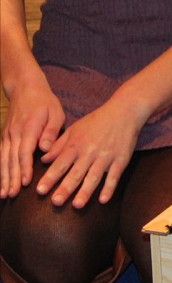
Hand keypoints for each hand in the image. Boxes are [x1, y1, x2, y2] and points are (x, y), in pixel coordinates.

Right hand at [0, 75, 64, 197]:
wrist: (25, 88)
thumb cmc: (44, 102)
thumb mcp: (55, 112)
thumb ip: (51, 131)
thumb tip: (45, 149)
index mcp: (29, 128)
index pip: (25, 152)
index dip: (24, 168)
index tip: (25, 182)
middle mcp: (14, 133)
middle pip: (11, 159)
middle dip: (11, 178)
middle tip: (12, 195)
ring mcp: (7, 135)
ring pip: (3, 159)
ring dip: (3, 177)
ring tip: (4, 194)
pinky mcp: (4, 136)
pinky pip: (0, 155)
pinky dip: (0, 169)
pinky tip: (1, 181)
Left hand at [37, 99, 143, 207]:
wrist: (124, 112)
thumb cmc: (96, 121)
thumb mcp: (74, 129)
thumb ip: (58, 145)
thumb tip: (43, 159)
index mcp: (76, 145)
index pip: (60, 164)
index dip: (50, 177)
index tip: (40, 190)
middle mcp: (90, 152)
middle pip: (76, 173)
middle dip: (65, 188)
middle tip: (55, 202)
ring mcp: (106, 157)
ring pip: (94, 177)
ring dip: (86, 192)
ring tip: (77, 205)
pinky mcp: (121, 159)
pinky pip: (114, 176)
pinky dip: (109, 188)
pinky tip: (104, 200)